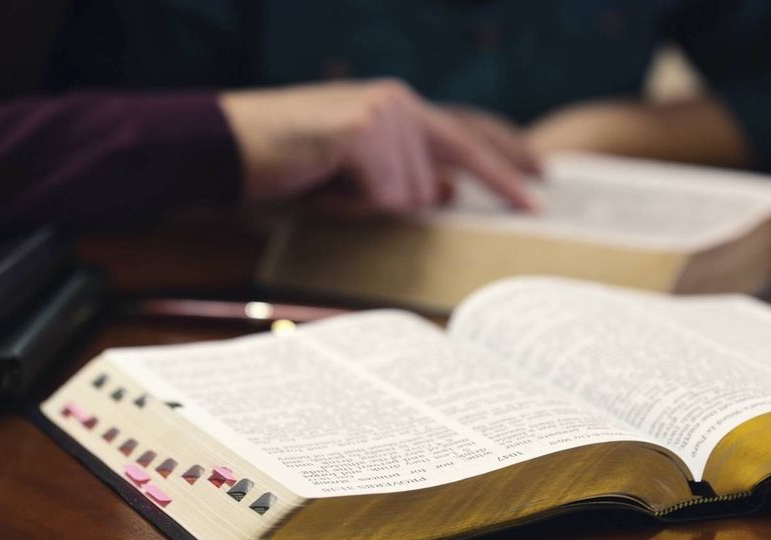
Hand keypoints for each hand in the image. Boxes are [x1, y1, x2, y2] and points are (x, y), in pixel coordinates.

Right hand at [219, 79, 536, 215]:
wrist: (228, 145)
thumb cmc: (293, 162)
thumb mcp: (359, 171)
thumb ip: (407, 175)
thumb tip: (449, 192)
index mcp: (401, 105)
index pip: (469, 137)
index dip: (506, 167)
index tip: (543, 185)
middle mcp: (399, 102)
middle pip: (432, 187)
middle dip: (388, 202)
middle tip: (337, 186)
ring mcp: (382, 114)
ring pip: (407, 197)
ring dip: (364, 204)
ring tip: (325, 180)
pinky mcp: (361, 132)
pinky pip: (380, 198)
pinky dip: (349, 205)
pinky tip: (321, 181)